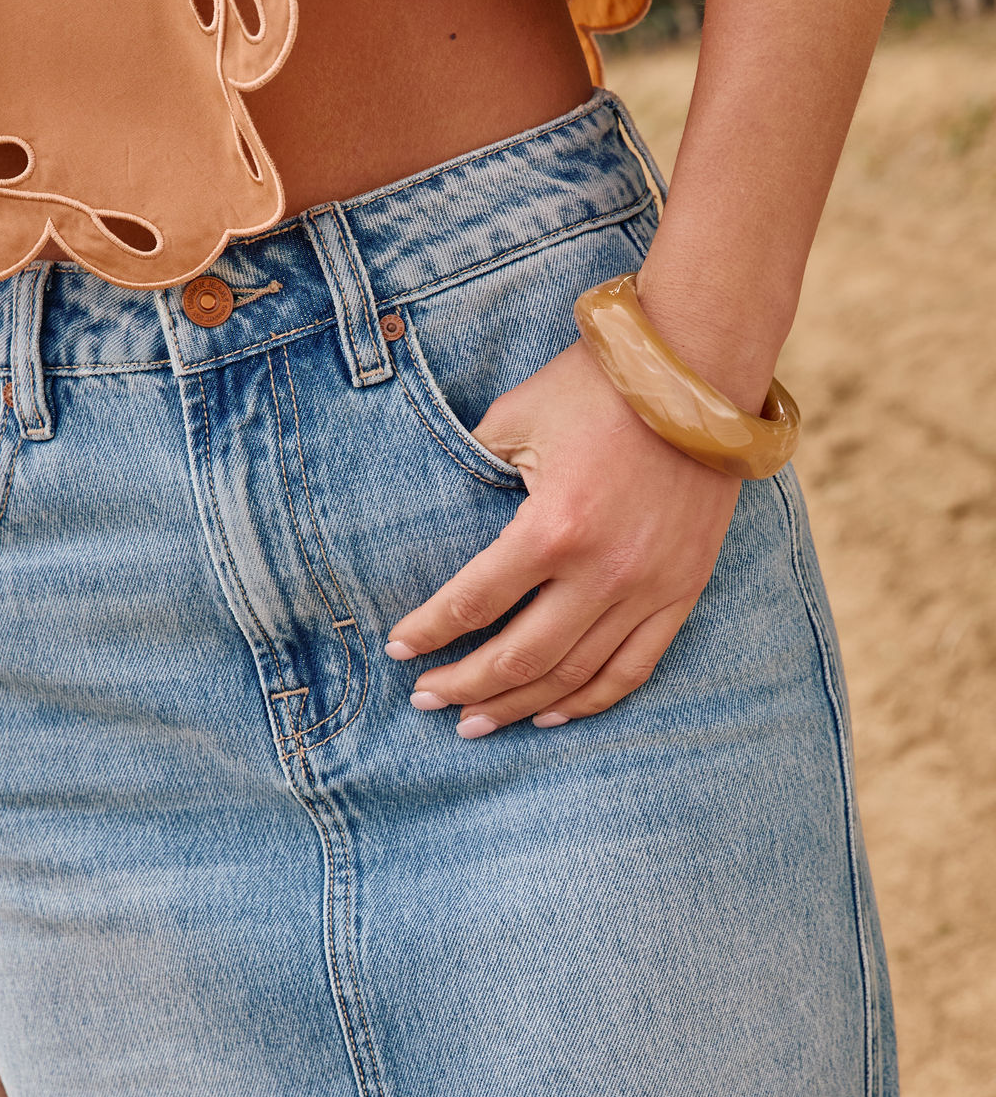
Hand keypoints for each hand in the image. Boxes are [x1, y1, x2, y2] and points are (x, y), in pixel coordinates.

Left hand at [385, 336, 743, 736]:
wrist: (698, 372)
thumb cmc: (599, 387)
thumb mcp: (517, 415)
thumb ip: (476, 465)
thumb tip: (443, 505)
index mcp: (553, 528)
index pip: (473, 602)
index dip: (429, 632)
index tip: (399, 648)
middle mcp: (603, 572)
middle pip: (520, 657)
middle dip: (464, 685)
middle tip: (426, 699)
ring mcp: (650, 587)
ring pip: (575, 675)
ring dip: (520, 706)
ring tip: (476, 723)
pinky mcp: (683, 589)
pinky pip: (634, 667)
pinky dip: (591, 699)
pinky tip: (554, 715)